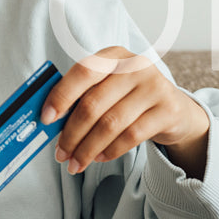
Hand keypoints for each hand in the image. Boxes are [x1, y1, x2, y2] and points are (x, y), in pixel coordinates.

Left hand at [40, 46, 209, 174]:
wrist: (173, 108)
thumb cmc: (128, 97)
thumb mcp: (107, 87)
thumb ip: (82, 96)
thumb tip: (49, 121)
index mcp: (114, 55)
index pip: (83, 72)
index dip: (61, 96)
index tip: (46, 119)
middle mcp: (136, 66)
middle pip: (94, 104)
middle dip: (72, 134)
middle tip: (60, 154)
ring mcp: (154, 87)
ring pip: (111, 124)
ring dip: (87, 149)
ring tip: (75, 163)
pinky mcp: (168, 110)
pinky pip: (131, 136)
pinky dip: (110, 151)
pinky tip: (98, 158)